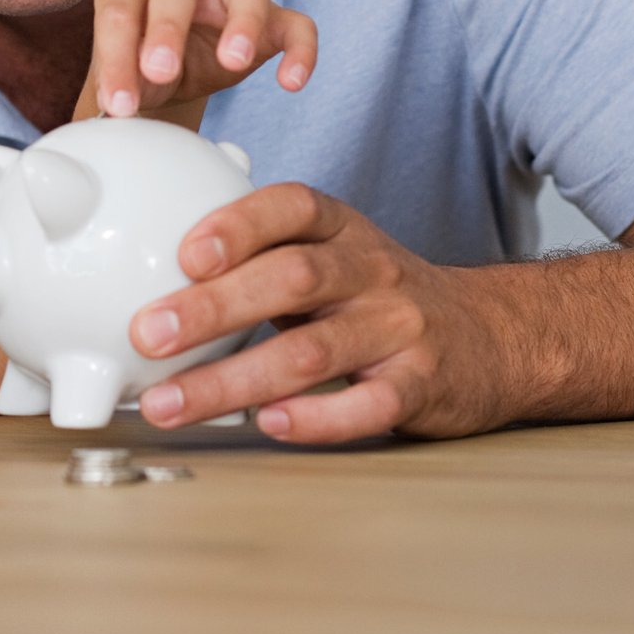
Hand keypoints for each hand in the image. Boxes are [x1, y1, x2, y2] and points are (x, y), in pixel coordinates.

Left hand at [80, 0, 315, 127]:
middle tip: (160, 73)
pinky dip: (300, 50)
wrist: (170, 70)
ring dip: (243, 23)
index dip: (116, 57)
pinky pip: (296, 24)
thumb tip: (106, 119)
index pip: (119, 11)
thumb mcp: (121, 81)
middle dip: (167, 30)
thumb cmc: (139, 67)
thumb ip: (114, 93)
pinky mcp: (272, 17)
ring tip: (234, 62)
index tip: (119, 106)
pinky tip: (291, 83)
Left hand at [128, 184, 509, 442]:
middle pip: (291, 280)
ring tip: (171, 404)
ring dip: (234, 380)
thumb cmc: (374, 296)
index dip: (238, 224)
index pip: (291, 207)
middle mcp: (371, 270)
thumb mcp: (327, 254)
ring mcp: (400, 327)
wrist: (491, 335)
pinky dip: (318, 417)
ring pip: (314, 352)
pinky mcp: (422, 384)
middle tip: (146, 334)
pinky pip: (369, 402)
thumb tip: (142, 272)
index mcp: (340, 229)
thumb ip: (255, 256)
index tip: (184, 252)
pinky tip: (271, 426)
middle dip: (212, 308)